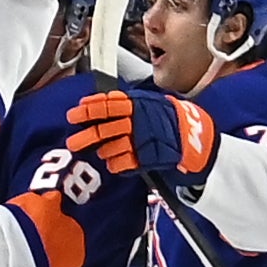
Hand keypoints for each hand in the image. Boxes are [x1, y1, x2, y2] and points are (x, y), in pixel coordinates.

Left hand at [67, 87, 218, 177]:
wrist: (194, 138)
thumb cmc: (170, 119)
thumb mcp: (150, 103)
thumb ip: (127, 104)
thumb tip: (99, 103)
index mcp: (137, 104)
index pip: (108, 103)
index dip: (90, 108)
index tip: (75, 111)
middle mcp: (137, 121)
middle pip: (104, 127)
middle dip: (86, 135)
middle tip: (72, 141)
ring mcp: (141, 140)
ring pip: (110, 146)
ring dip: (101, 150)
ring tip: (97, 152)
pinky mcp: (145, 158)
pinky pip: (122, 163)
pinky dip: (114, 164)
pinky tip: (112, 163)